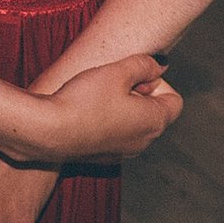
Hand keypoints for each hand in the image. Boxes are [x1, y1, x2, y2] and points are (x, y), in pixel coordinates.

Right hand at [27, 53, 180, 162]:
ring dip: (121, 109)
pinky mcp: (104, 158)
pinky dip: (105, 123)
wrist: (49, 131)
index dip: (155, 82)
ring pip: (133, 125)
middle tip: (112, 84)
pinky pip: (114, 136)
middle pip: (153, 112)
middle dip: (138, 95)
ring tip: (96, 98)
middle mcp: (145, 142)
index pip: (174, 99)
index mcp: (155, 121)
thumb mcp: (117, 70)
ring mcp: (124, 153)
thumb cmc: (85, 100)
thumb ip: (144, 64)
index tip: (131, 77)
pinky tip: (85, 113)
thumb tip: (159, 64)